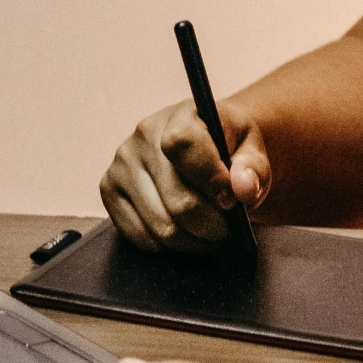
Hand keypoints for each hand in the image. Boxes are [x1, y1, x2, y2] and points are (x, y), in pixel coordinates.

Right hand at [99, 99, 270, 250]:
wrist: (200, 148)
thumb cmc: (227, 149)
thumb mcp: (252, 149)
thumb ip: (254, 166)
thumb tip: (241, 187)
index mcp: (181, 116)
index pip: (184, 145)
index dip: (211, 179)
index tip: (230, 199)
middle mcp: (143, 136)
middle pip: (177, 200)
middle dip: (212, 226)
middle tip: (229, 230)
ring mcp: (121, 164)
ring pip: (161, 226)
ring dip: (195, 241)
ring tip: (212, 234)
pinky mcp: (109, 191)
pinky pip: (140, 236)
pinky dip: (169, 246)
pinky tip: (186, 234)